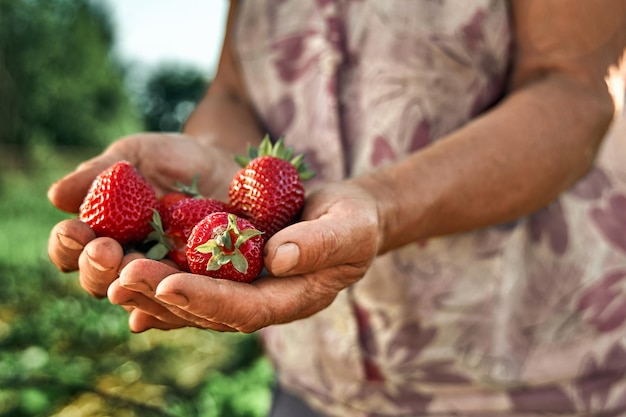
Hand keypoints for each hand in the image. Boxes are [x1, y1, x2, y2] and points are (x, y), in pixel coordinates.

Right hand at [48, 132, 239, 298]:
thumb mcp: (134, 156)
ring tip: (133, 268)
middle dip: (98, 266)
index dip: (67, 243)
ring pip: (139, 294)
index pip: (71, 249)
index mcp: (100, 234)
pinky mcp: (196, 284)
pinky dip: (172, 303)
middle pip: (100, 279)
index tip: (73, 228)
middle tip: (104, 251)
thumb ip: (99, 173)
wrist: (221, 164)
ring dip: (133, 285)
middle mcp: (125, 263)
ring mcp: (161, 277)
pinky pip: (183, 300)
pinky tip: (164, 302)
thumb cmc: (170, 159)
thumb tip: (56, 196)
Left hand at [108, 181, 380, 332]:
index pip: (245, 307)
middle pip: (204, 307)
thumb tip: (276, 256)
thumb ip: (320, 244)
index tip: (171, 284)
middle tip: (121, 279)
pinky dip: (155, 275)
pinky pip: (187, 275)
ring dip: (148, 287)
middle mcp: (257, 300)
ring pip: (187, 295)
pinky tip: (121, 271)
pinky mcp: (226, 268)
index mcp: (289, 300)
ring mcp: (239, 285)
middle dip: (162, 295)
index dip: (207, 299)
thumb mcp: (350, 228)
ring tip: (109, 273)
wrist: (343, 215)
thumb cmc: (354, 222)